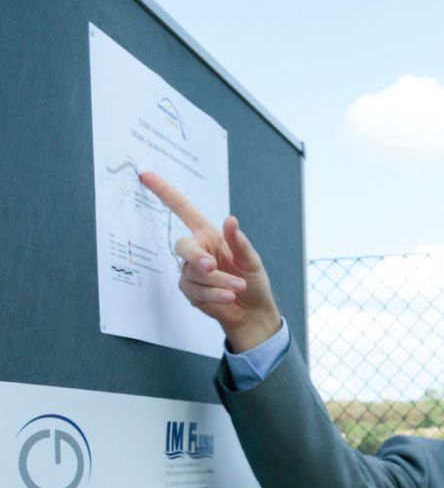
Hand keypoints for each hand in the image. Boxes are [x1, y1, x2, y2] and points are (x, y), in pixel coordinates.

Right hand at [138, 171, 279, 349]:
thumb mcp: (251, 260)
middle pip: (182, 246)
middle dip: (196, 256)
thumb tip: (230, 220)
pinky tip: (228, 297)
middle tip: (211, 266)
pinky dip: (214, 294)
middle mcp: (197, 250)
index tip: (146, 175)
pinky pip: (195, 291)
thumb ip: (240, 242)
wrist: (252, 312)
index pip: (183, 210)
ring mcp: (191, 271)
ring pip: (193, 273)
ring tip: (238, 287)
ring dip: (218, 281)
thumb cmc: (253, 281)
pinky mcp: (190, 291)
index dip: (165, 192)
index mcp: (209, 235)